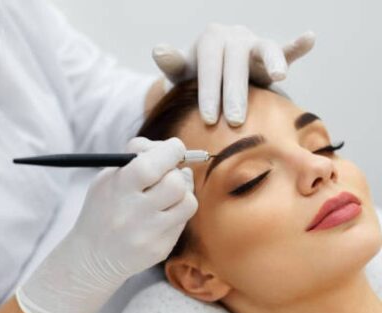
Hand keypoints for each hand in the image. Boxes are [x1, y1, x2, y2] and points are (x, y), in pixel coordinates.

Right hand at [16, 137, 197, 312]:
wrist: (92, 257)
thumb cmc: (103, 209)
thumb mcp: (108, 178)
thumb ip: (139, 158)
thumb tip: (179, 157)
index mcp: (117, 189)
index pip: (152, 164)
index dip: (172, 150)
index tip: (175, 148)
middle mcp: (133, 213)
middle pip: (176, 182)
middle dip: (176, 172)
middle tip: (169, 173)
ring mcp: (148, 234)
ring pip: (188, 202)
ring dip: (183, 193)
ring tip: (168, 195)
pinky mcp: (160, 249)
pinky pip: (183, 222)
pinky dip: (177, 212)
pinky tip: (162, 214)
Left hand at [152, 24, 314, 125]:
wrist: (212, 74)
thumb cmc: (195, 77)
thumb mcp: (181, 72)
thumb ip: (172, 63)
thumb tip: (158, 50)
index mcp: (211, 40)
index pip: (210, 65)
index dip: (209, 91)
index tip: (209, 119)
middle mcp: (233, 37)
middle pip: (236, 62)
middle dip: (236, 92)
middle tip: (236, 121)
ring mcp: (253, 44)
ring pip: (263, 50)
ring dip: (271, 62)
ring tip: (278, 75)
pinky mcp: (269, 54)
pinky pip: (284, 48)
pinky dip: (296, 46)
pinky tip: (308, 39)